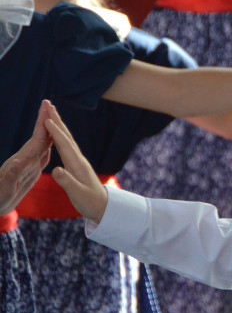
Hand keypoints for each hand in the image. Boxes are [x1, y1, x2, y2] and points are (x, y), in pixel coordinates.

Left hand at [0, 100, 54, 213]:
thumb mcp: (4, 189)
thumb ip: (11, 175)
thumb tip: (18, 162)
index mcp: (23, 161)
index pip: (37, 138)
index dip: (42, 123)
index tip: (47, 107)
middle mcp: (27, 159)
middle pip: (40, 136)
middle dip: (45, 120)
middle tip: (49, 103)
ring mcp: (29, 164)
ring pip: (42, 143)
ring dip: (48, 130)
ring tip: (53, 117)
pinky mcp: (31, 170)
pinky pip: (43, 154)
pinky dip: (49, 145)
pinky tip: (53, 143)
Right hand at [46, 105, 107, 222]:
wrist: (103, 207)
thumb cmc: (90, 202)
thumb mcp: (77, 194)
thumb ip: (66, 182)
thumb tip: (57, 170)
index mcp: (77, 165)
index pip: (64, 145)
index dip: (56, 132)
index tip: (47, 119)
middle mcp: (79, 160)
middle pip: (66, 137)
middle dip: (57, 121)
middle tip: (48, 105)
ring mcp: (78, 161)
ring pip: (67, 140)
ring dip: (58, 126)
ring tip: (50, 114)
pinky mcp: (77, 165)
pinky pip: (66, 146)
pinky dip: (60, 137)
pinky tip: (56, 134)